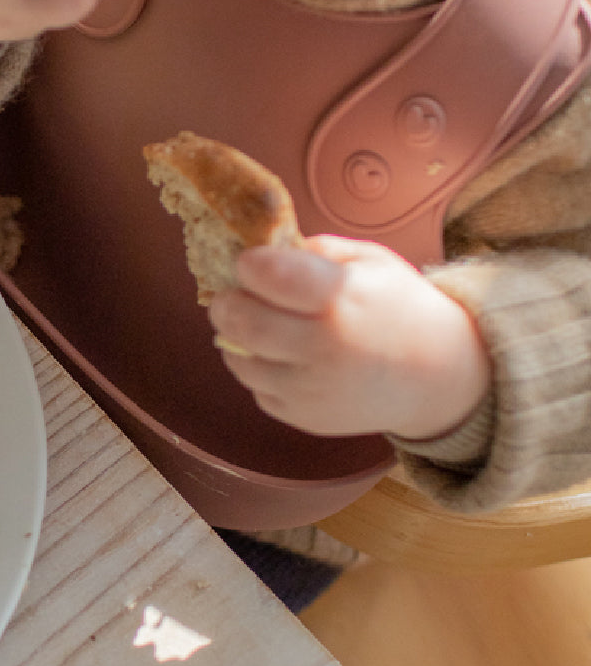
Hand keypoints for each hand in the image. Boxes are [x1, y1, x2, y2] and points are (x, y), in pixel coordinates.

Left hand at [208, 235, 491, 439]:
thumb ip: (314, 249)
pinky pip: (256, 389)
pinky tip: (282, 355)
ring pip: (239, 359)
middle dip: (226, 303)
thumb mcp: (369, 260)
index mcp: (341, 299)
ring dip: (236, 338)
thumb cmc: (398, 307)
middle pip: (241, 322)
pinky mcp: (305, 418)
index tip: (249, 261)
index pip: (269, 275)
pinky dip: (259, 369)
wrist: (438, 376)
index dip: (249, 264)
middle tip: (234, 295)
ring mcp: (312, 390)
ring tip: (258, 323)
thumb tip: (262, 248)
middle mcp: (323, 348)